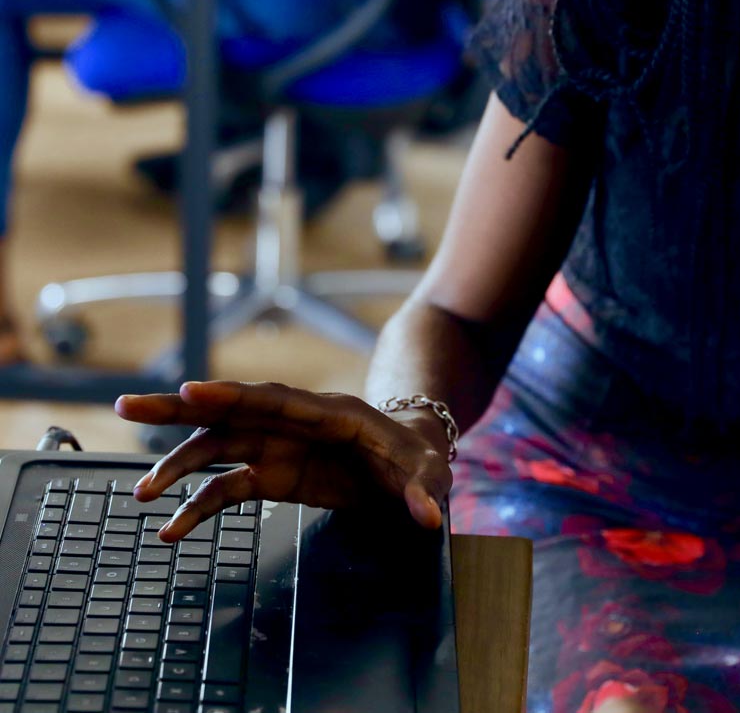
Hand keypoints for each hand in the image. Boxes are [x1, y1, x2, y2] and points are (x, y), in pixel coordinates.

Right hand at [115, 380, 452, 540]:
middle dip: (181, 409)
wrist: (411, 460)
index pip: (276, 400)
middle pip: (231, 411)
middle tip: (128, 406)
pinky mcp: (275, 474)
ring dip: (180, 464)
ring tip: (145, 492)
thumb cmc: (419, 456)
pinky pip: (228, 487)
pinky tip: (173, 529)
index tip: (190, 390)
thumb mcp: (430, 472)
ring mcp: (281, 447)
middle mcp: (296, 424)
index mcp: (332, 414)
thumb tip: (428, 516)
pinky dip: (200, 505)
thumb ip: (424, 491)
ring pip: (220, 446)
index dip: (232, 395)